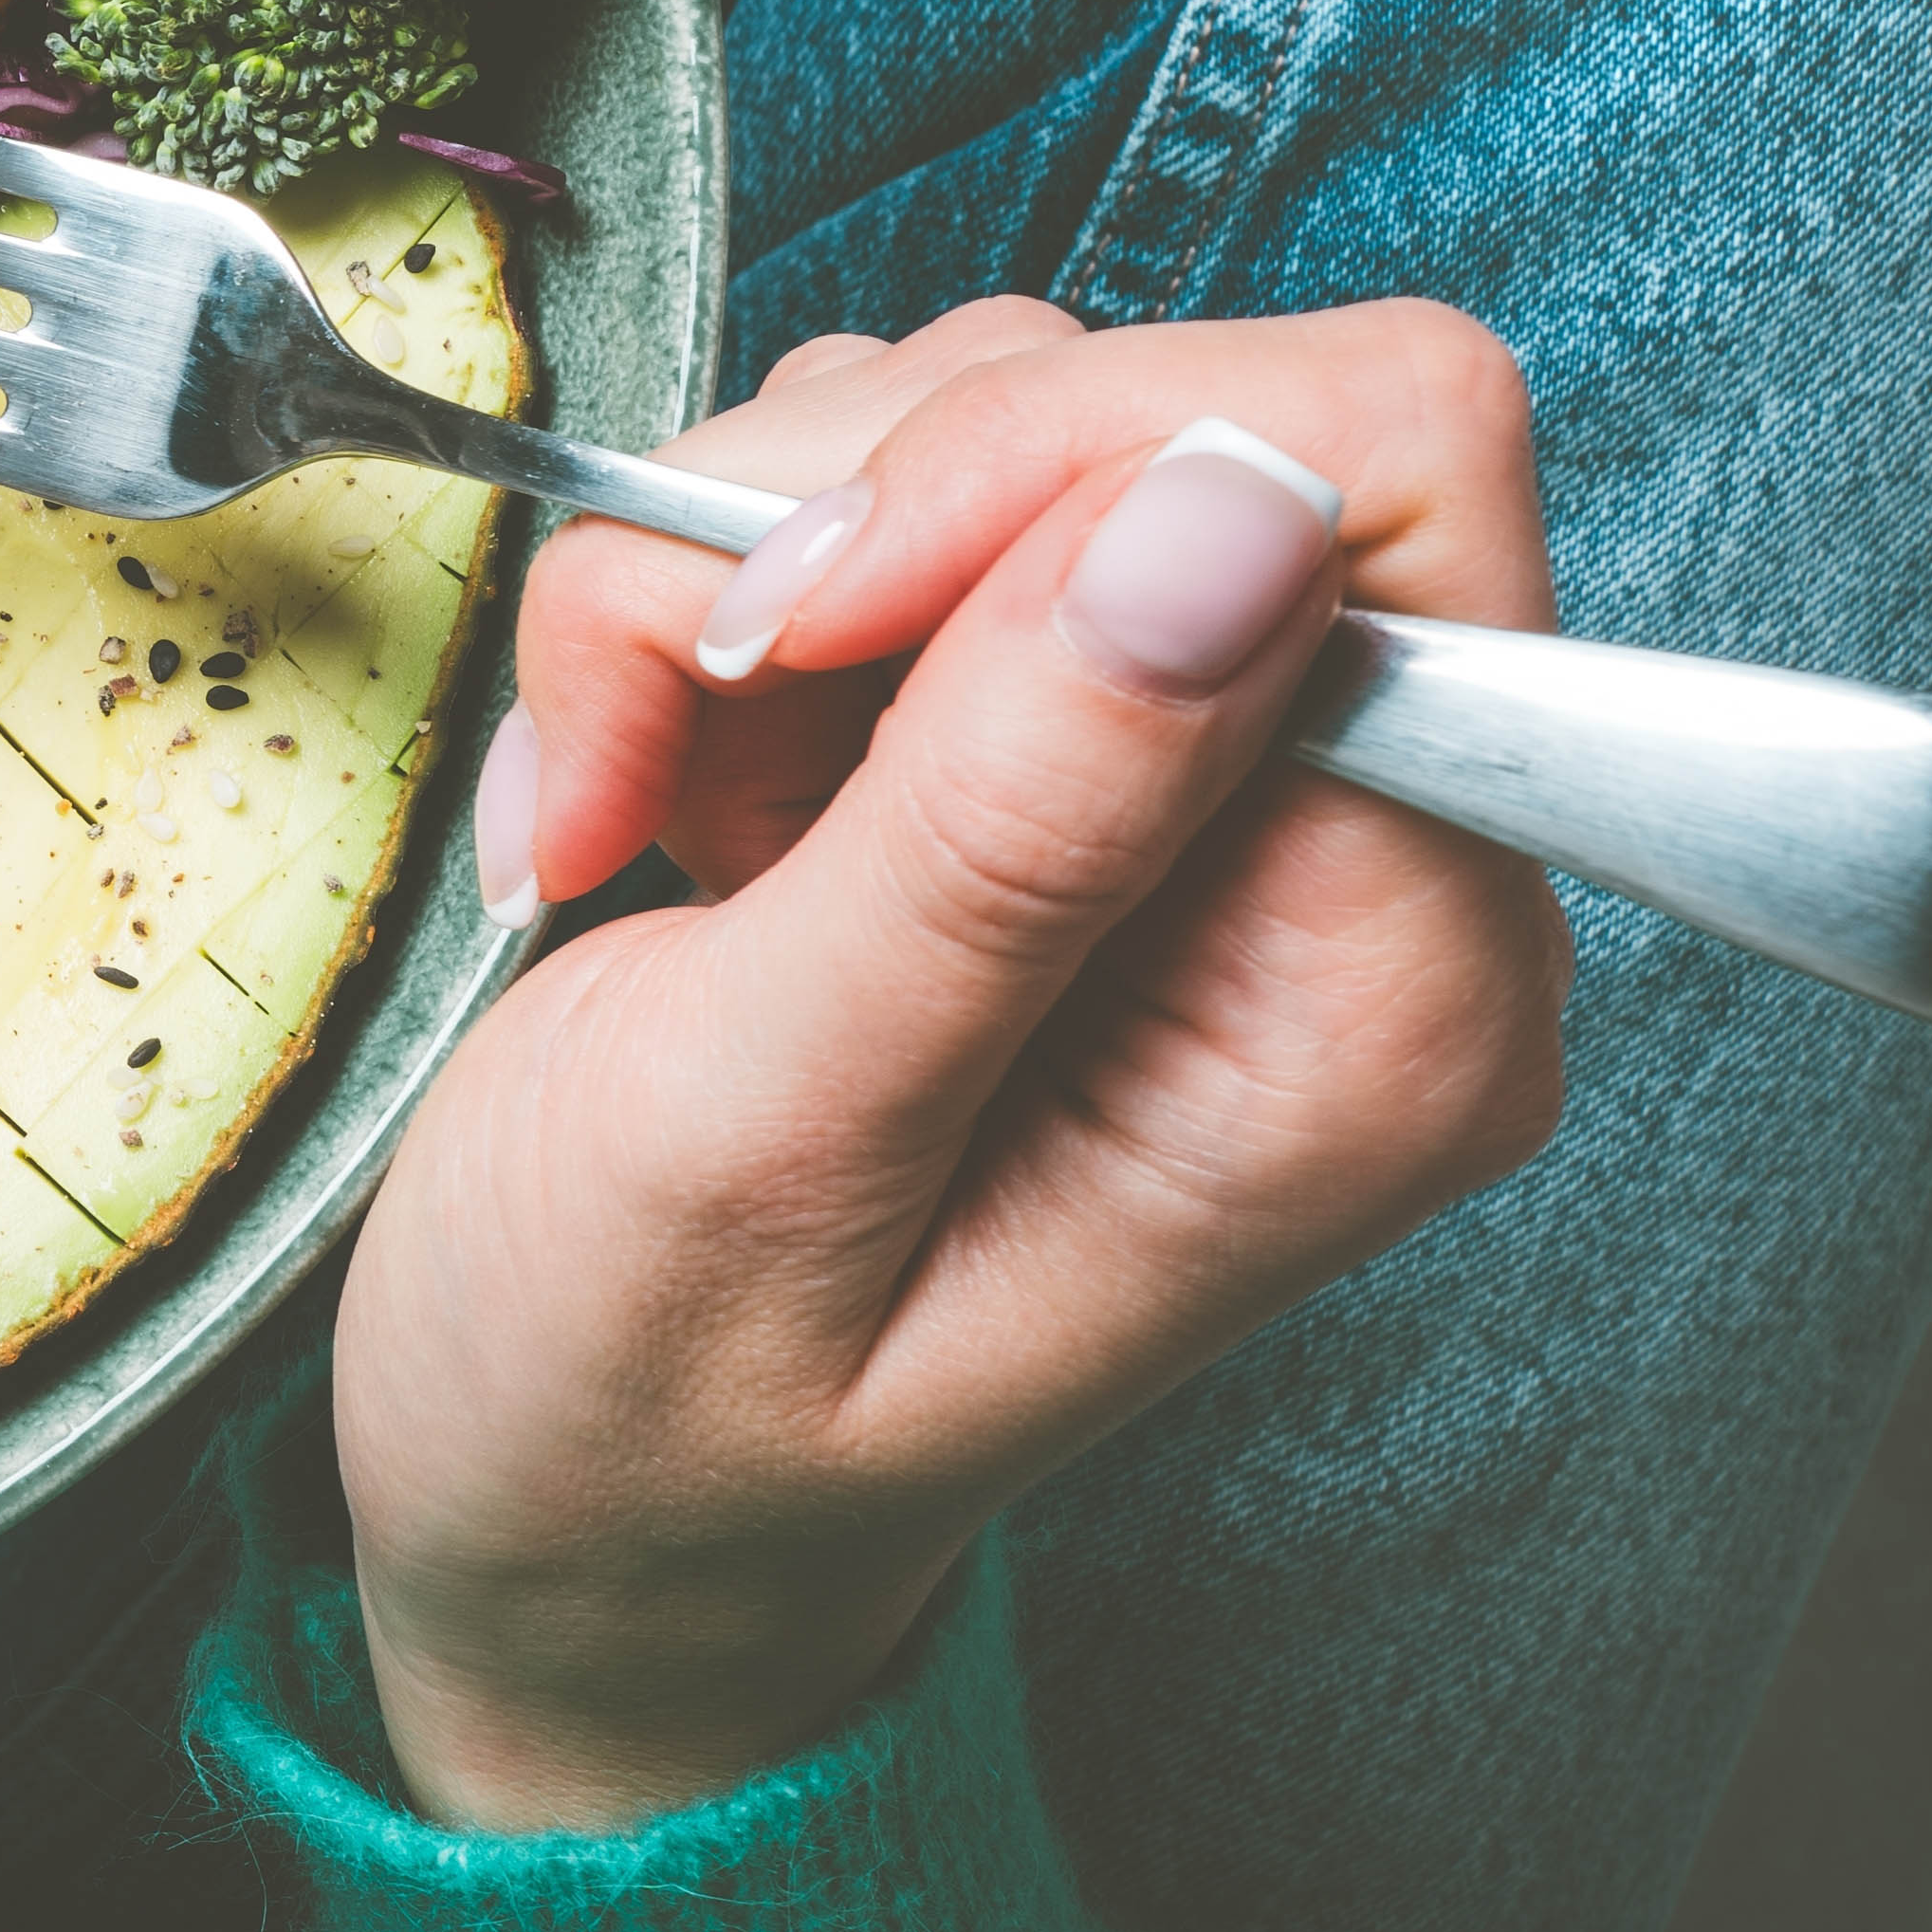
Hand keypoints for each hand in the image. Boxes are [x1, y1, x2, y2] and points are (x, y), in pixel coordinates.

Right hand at [330, 299, 1577, 1830]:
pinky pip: (886, 491)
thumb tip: (1239, 507)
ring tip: (628, 806)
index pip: (1376, 469)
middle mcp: (1334, 861)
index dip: (1068, 464)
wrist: (555, 1519)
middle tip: (652, 748)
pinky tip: (639, 791)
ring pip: (992, 419)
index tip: (794, 619)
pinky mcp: (1038, 734)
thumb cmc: (639, 1408)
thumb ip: (1006, 831)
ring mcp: (1182, 788)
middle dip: (839, 522)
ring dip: (728, 569)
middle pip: (1167, 412)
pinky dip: (698, 597)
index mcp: (1369, 990)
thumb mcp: (767, 1139)